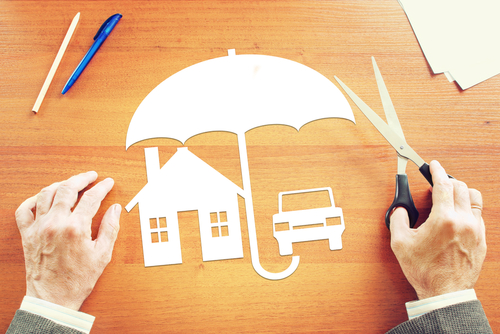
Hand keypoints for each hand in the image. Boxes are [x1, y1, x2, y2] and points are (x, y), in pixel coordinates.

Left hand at [15, 171, 120, 310]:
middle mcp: (55, 223)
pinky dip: (32, 199)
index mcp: (75, 228)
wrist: (52, 298)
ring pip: (46, 193)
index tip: (108, 183)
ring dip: (60, 184)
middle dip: (82, 178)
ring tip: (71, 183)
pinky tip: (42, 197)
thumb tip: (115, 210)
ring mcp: (39, 227)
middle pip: (68, 188)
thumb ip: (110, 228)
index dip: (102, 187)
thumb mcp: (102, 255)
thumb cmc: (77, 280)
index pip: (91, 198)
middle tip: (91, 176)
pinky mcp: (27, 234)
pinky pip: (24, 210)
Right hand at [389, 160, 485, 299]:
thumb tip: (400, 209)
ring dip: (462, 191)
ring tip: (451, 195)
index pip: (444, 185)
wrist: (445, 293)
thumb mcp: (400, 243)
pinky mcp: (482, 240)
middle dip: (448, 180)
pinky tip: (458, 214)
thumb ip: (398, 220)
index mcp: (444, 219)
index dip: (437, 171)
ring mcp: (476, 231)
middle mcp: (463, 221)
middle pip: (461, 187)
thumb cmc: (424, 271)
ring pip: (474, 198)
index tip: (434, 165)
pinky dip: (468, 208)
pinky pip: (479, 215)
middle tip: (437, 182)